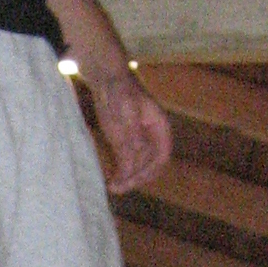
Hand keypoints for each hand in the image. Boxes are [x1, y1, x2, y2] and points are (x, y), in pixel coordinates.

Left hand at [86, 68, 171, 192]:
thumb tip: (139, 151)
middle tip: (119, 188)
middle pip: (150, 165)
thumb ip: (132, 131)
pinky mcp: (124, 143)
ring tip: (112, 187)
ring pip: (137, 167)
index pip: (162, 156)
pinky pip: (125, 163)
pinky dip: (119, 173)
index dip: (151, 170)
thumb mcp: (125, 108)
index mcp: (159, 127)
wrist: (105, 79)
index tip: (135, 179)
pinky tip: (110, 181)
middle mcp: (151, 137)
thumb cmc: (119, 89)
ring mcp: (138, 141)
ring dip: (127, 179)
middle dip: (136, 178)